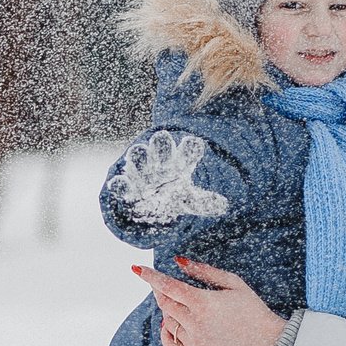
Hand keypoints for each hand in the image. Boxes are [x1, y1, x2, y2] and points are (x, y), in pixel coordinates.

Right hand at [106, 132, 229, 224]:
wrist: (149, 207)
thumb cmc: (172, 196)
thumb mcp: (191, 200)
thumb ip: (206, 202)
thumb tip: (225, 205)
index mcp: (178, 163)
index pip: (187, 150)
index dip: (190, 147)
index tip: (193, 144)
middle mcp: (159, 163)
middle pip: (160, 145)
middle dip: (161, 142)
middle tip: (162, 139)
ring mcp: (141, 173)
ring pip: (138, 156)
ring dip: (138, 155)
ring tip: (139, 152)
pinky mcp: (127, 188)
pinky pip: (121, 184)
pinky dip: (120, 183)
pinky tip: (120, 182)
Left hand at [139, 257, 285, 345]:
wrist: (266, 342)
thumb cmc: (252, 308)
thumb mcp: (233, 282)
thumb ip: (204, 271)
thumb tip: (178, 262)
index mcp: (203, 303)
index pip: (167, 286)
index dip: (150, 276)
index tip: (137, 268)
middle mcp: (195, 324)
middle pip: (164, 304)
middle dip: (160, 292)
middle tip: (166, 286)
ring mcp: (194, 342)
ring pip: (168, 322)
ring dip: (170, 311)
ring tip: (186, 306)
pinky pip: (169, 345)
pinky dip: (166, 334)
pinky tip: (170, 325)